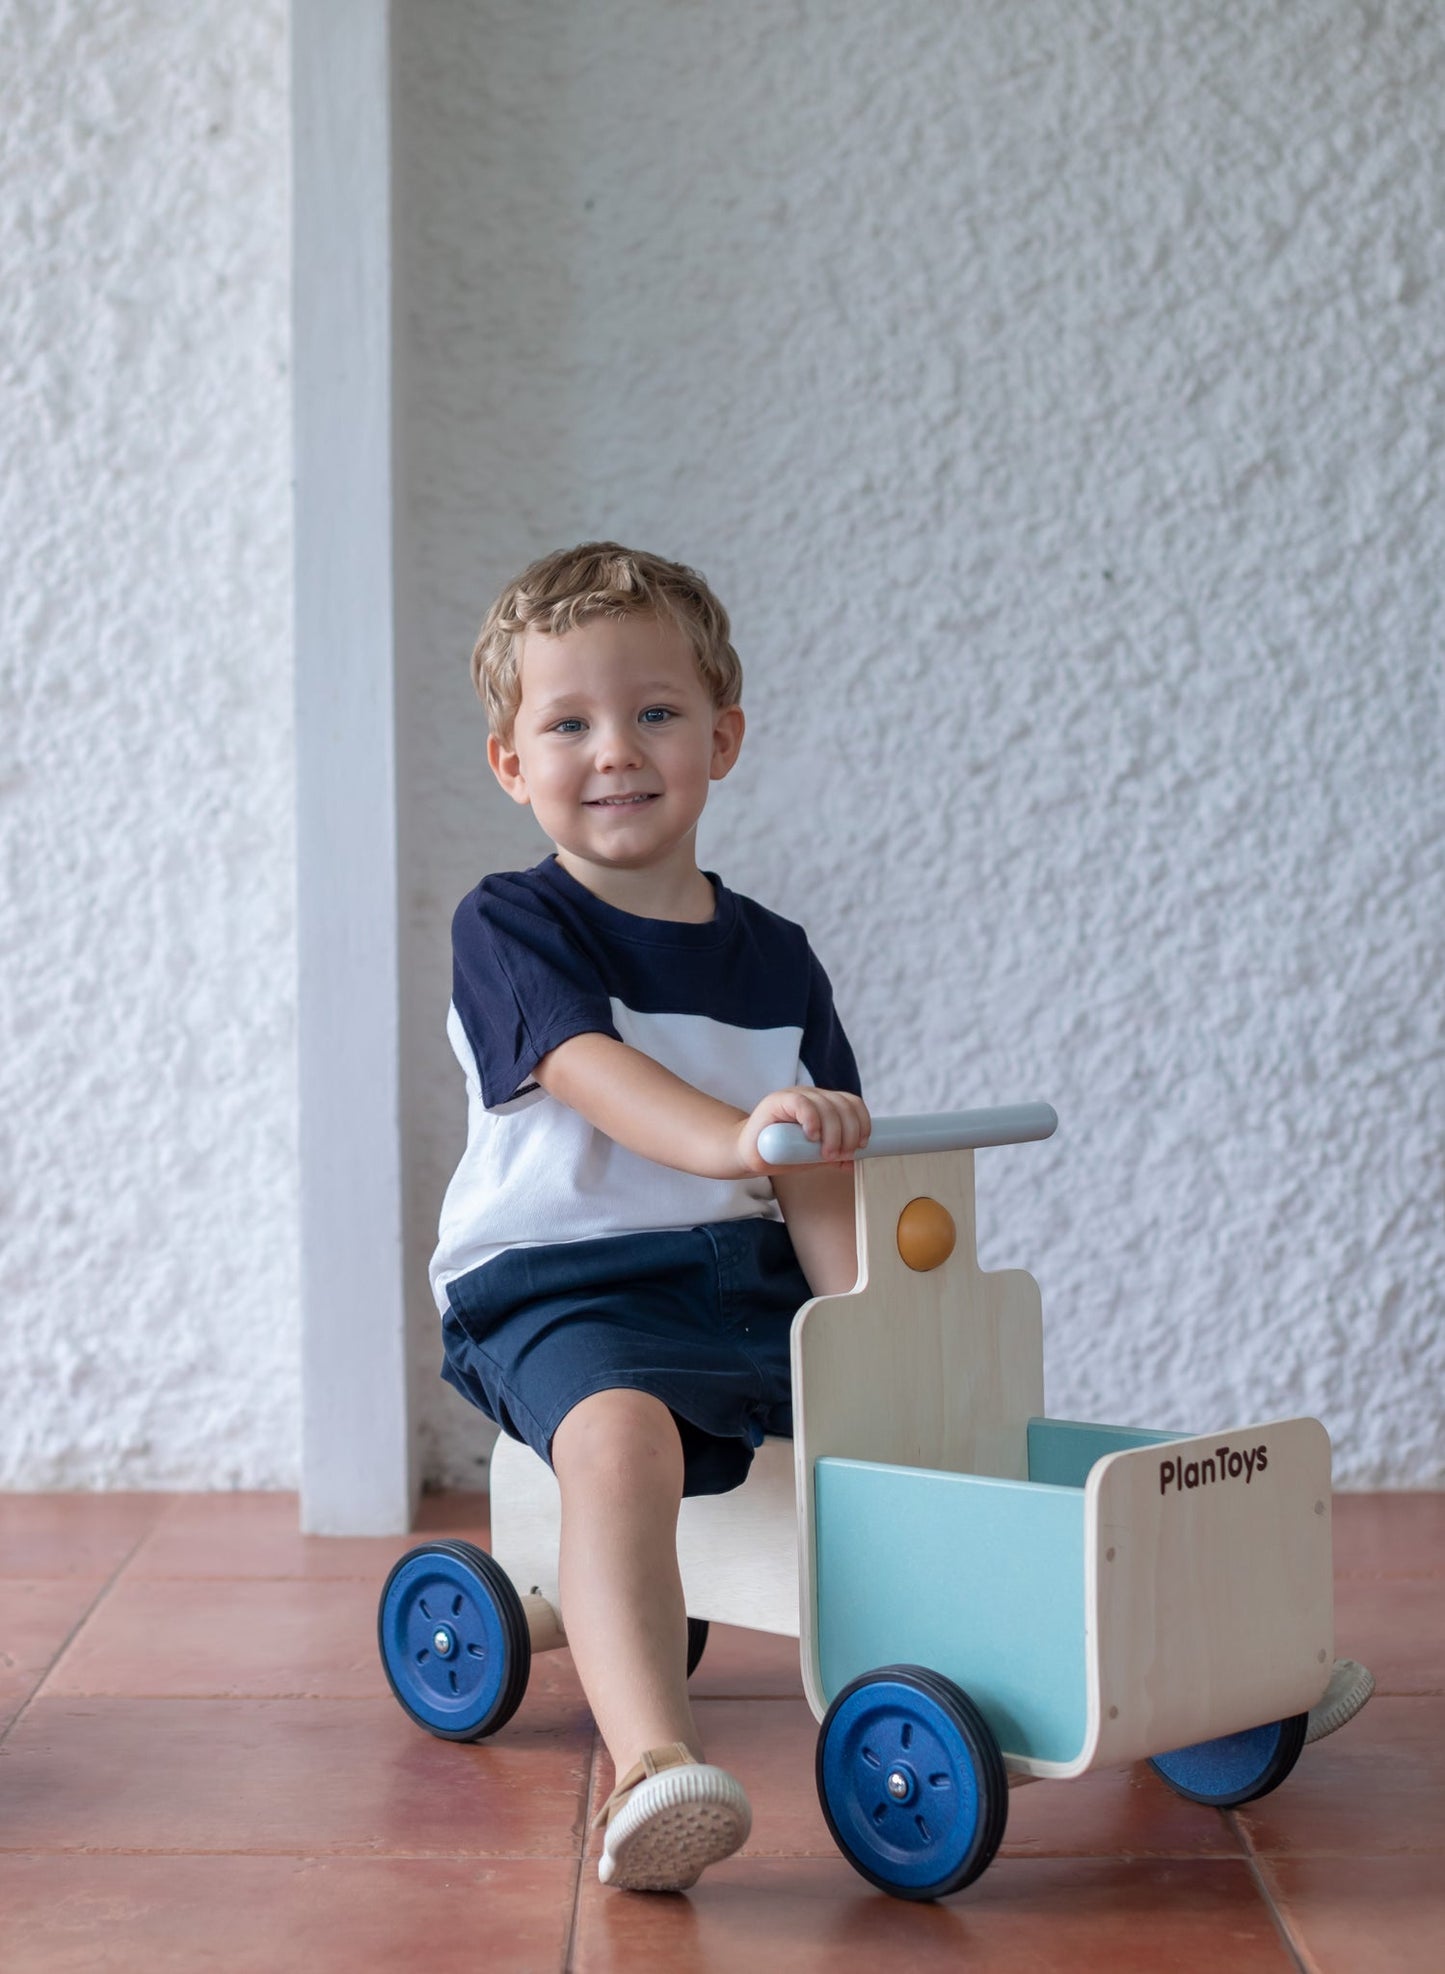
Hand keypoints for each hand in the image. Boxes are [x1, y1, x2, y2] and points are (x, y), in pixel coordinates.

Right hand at [735, 1087, 870, 1174]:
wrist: (749, 1154)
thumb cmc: (782, 1153)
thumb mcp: (814, 1156)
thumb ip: (833, 1155)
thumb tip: (855, 1161)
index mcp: (825, 1104)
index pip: (852, 1103)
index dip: (862, 1122)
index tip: (862, 1144)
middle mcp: (813, 1095)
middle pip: (842, 1105)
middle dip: (849, 1132)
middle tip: (842, 1154)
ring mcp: (795, 1095)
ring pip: (826, 1106)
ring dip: (833, 1132)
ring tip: (828, 1154)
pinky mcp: (778, 1100)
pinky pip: (802, 1104)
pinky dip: (812, 1120)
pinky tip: (812, 1136)